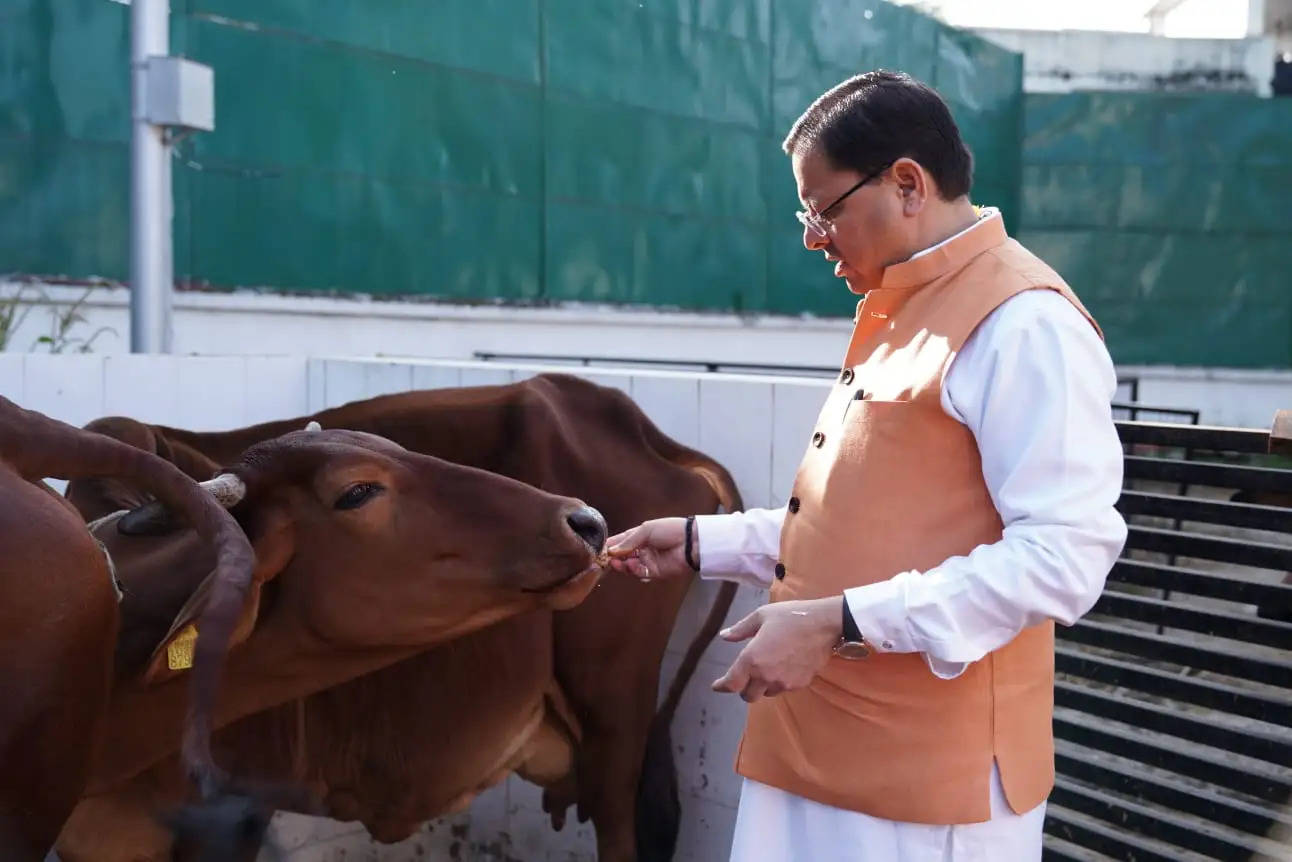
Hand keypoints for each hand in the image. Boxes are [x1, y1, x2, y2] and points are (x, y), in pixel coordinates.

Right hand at [603, 517, 693, 582]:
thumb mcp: (646, 530)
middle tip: (604, 560)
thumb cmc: (670, 530)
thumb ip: (628, 541)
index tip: (598, 550)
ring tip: (616, 563)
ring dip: (621, 565)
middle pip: (623, 556)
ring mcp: (648, 561)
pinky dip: (633, 571)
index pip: (620, 542)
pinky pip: (640, 573)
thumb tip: (612, 551)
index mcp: (639, 536)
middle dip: (613, 558)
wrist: (690, 541)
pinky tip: (630, 565)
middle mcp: (642, 550)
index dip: (610, 546)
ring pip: (629, 566)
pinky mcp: (655, 572)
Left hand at [712, 597, 841, 701]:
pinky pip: (783, 689)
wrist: (824, 624)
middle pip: (748, 696)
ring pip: (766, 693)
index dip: (721, 687)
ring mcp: (784, 682)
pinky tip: (783, 667)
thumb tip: (724, 636)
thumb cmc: (790, 616)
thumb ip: (740, 629)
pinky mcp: (799, 684)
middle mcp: (766, 676)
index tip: (717, 686)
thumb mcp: (761, 616)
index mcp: (752, 659)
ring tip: (767, 668)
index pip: (731, 684)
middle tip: (745, 675)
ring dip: (762, 686)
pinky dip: (778, 682)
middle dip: (743, 688)